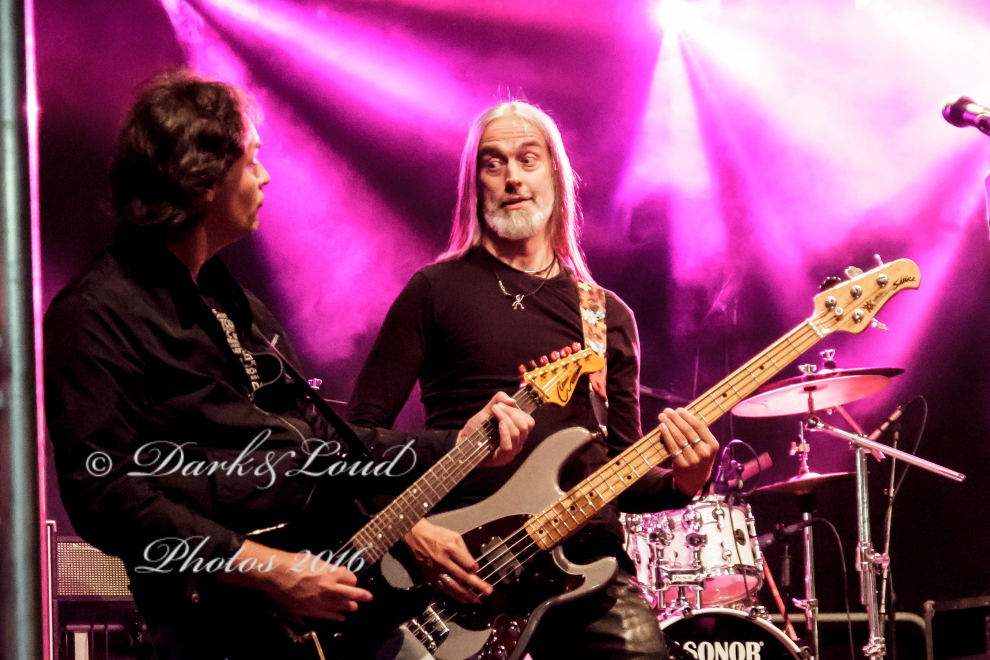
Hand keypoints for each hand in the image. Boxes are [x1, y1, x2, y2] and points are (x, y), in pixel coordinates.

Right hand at [217, 540, 372, 620]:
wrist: (275, 575)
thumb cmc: (294, 563)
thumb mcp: (315, 560)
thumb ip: (329, 568)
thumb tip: (338, 571)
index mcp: (330, 574)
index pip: (351, 579)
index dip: (352, 579)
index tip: (351, 580)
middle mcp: (328, 589)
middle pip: (353, 594)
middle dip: (362, 596)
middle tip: (369, 597)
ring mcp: (320, 602)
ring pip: (343, 607)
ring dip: (350, 606)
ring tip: (354, 606)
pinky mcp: (311, 610)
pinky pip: (329, 616)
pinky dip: (338, 616)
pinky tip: (342, 617)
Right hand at [402, 519, 490, 603]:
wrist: (415, 536)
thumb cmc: (436, 534)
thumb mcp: (454, 536)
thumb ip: (464, 550)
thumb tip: (472, 563)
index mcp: (451, 549)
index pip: (468, 564)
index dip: (475, 568)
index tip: (476, 569)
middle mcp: (444, 561)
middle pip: (464, 577)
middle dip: (477, 586)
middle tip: (488, 592)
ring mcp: (437, 570)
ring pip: (454, 586)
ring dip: (467, 595)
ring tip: (476, 601)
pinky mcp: (431, 576)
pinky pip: (444, 588)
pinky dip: (455, 595)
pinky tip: (463, 599)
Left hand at [459, 391, 534, 466]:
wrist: (463, 442)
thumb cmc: (476, 428)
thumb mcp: (486, 411)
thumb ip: (498, 401)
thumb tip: (513, 400)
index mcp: (518, 432)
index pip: (528, 422)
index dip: (517, 411)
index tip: (501, 405)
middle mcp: (518, 442)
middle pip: (525, 426)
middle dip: (511, 413)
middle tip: (497, 408)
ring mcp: (511, 452)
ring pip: (517, 433)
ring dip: (506, 419)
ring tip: (494, 413)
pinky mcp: (502, 458)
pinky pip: (508, 445)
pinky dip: (505, 432)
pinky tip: (499, 424)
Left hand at [658, 407, 718, 496]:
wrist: (694, 482)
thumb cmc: (699, 459)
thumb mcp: (705, 448)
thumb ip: (697, 434)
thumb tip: (682, 414)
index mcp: (713, 445)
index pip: (700, 427)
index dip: (688, 417)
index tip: (679, 410)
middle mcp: (704, 452)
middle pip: (688, 431)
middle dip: (676, 419)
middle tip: (667, 411)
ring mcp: (693, 459)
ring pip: (679, 438)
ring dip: (669, 425)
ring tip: (662, 416)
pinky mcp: (682, 465)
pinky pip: (672, 447)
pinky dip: (666, 435)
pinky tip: (662, 427)